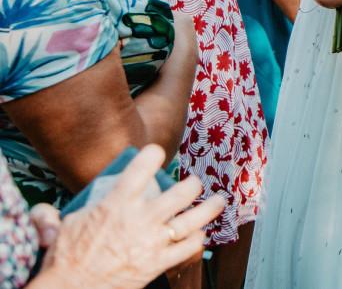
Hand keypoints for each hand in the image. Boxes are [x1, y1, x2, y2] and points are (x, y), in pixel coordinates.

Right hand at [36, 144, 226, 288]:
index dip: (153, 154)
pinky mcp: (158, 263)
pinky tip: (197, 234)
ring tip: (218, 201)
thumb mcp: (61, 224)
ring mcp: (153, 241)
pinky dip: (197, 239)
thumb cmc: (65, 257)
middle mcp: (140, 218)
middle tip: (193, 184)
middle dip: (193, 184)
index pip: (144, 165)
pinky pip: (190, 247)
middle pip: (184, 191)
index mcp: (117, 203)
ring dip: (211, 207)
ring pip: (196, 217)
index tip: (156, 153)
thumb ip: (56, 209)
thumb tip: (49, 206)